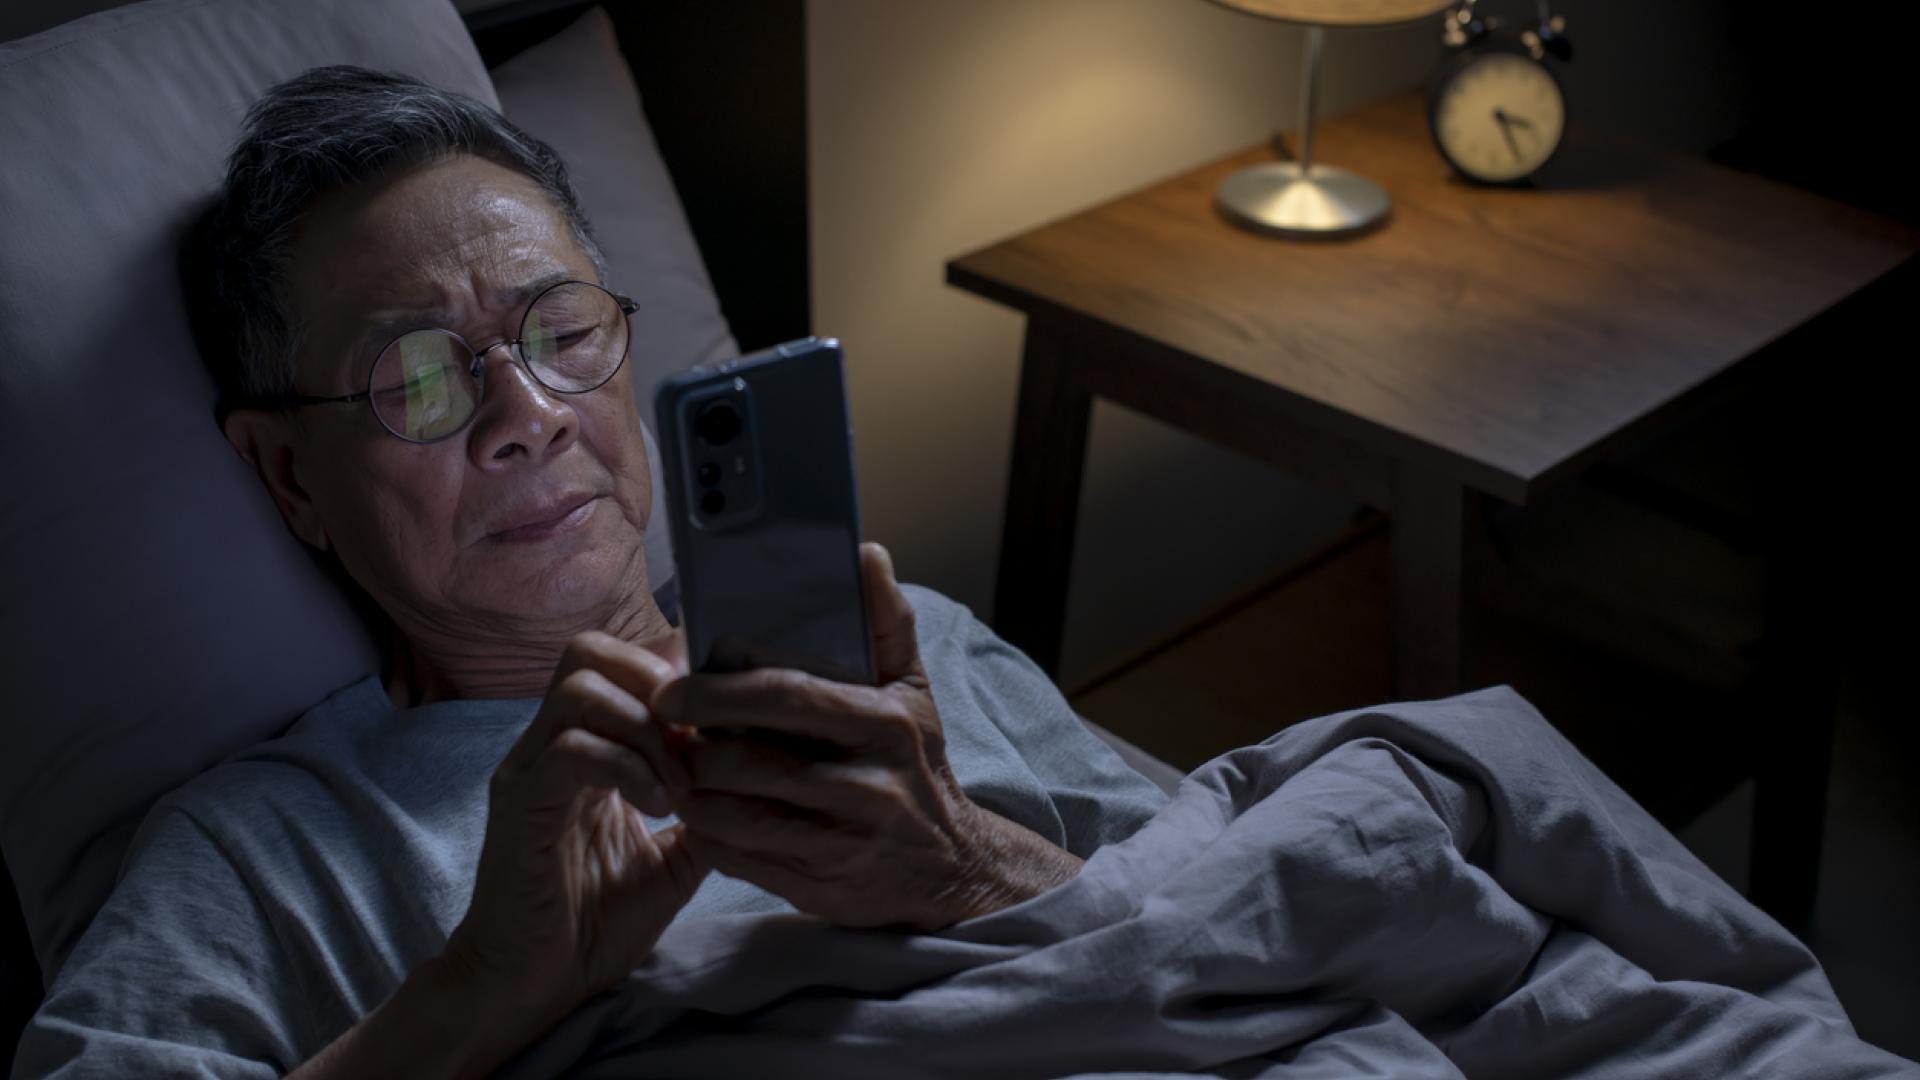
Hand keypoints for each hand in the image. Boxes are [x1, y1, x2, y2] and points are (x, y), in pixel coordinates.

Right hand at [441, 631, 707, 1051]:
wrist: (536, 985)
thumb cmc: (596, 922)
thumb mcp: (675, 858)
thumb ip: (708, 809)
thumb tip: (761, 775)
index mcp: (587, 747)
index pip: (621, 661)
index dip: (676, 674)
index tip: (721, 719)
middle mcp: (551, 743)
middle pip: (590, 650)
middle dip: (656, 680)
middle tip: (697, 740)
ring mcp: (530, 767)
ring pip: (581, 687)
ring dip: (647, 727)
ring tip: (679, 784)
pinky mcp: (519, 800)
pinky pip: (570, 746)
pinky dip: (625, 765)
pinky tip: (656, 806)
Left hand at [652, 543, 1082, 931]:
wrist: (952, 869)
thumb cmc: (916, 764)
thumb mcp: (912, 690)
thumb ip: (885, 620)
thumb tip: (864, 553)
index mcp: (885, 724)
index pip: (787, 697)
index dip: (719, 692)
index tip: (671, 688)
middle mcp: (868, 785)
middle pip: (749, 762)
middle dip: (695, 747)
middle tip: (667, 733)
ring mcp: (844, 843)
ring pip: (735, 816)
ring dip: (693, 793)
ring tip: (678, 769)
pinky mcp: (820, 887)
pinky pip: (738, 860)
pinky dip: (708, 835)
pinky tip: (703, 813)